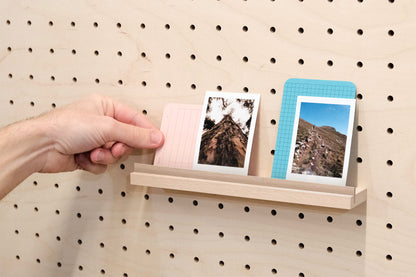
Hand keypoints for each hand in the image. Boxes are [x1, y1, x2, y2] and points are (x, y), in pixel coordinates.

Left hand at [38, 94, 163, 173]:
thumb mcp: (107, 127)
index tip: (157, 141)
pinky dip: (94, 163)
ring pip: (114, 154)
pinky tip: (83, 157)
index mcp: (106, 107)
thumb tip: (155, 137)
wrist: (41, 146)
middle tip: (114, 148)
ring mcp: (93, 139)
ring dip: (105, 157)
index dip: (146, 131)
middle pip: (126, 139)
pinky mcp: (86, 154)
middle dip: (118, 147)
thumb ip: (134, 134)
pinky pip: (102, 163)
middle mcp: (100, 122)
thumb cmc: (65, 127)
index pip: (135, 119)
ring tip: (93, 152)